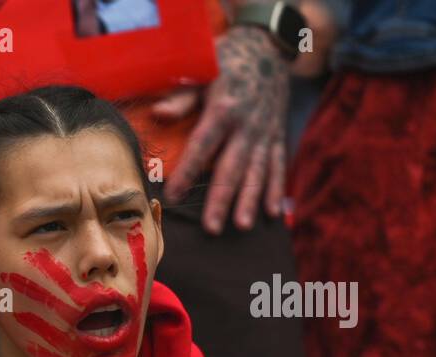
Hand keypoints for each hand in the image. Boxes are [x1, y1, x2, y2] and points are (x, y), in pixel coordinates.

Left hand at [157, 25, 290, 232]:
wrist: (268, 48)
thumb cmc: (226, 62)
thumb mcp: (202, 72)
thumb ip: (182, 98)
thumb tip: (158, 114)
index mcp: (224, 108)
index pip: (202, 145)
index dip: (188, 171)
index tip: (172, 195)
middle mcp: (247, 124)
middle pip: (232, 167)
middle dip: (222, 199)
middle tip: (211, 228)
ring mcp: (265, 132)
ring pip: (257, 171)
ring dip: (250, 200)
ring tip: (241, 225)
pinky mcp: (277, 135)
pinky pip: (278, 165)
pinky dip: (276, 189)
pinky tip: (273, 213)